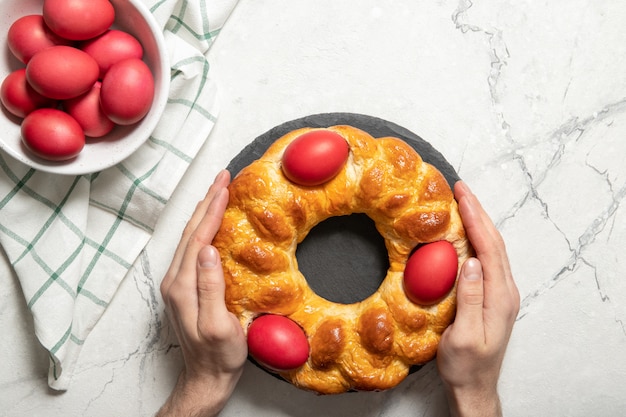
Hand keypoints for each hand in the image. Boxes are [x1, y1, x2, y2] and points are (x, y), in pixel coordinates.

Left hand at [157, 170, 246, 416]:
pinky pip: (194, 248)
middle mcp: (175, 281)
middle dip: (206, 202)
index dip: (211, 211)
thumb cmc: (218, 356)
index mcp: (182, 286)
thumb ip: (210, 287)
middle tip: (223, 177)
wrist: (206, 377)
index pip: (197, 239)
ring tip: (219, 192)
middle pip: (190, 233)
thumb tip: (208, 249)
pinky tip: (214, 224)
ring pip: (191, 238)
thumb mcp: (218, 326)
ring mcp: (178, 284)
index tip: (224, 187)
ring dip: (205, 212)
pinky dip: (205, 229)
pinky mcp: (186, 287)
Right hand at [437, 181, 519, 416]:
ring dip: (478, 222)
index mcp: (500, 297)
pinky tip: (464, 232)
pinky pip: (485, 258)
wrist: (474, 386)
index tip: (462, 196)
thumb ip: (470, 299)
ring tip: (462, 202)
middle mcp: (504, 291)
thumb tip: (470, 262)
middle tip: (461, 189)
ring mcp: (499, 292)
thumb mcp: (465, 336)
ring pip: (491, 248)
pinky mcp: (491, 295)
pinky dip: (475, 238)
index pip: (489, 249)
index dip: (476, 219)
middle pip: (494, 242)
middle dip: (478, 212)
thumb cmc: (466, 365)